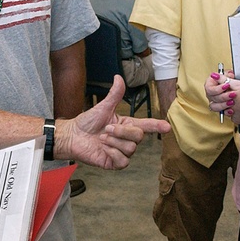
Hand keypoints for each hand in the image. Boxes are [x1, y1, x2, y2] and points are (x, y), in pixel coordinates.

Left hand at [55, 76, 169, 168]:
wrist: (72, 136)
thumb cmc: (87, 122)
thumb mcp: (103, 107)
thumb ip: (114, 94)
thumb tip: (118, 77)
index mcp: (127, 125)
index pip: (146, 125)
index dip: (157, 126)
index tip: (167, 126)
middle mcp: (127, 139)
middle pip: (138, 137)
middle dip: (121, 131)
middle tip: (106, 129)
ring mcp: (121, 151)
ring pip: (130, 148)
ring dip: (113, 142)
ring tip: (101, 138)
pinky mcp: (114, 163)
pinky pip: (123, 161)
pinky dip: (112, 153)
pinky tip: (103, 148)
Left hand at [205, 71, 239, 125]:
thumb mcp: (238, 84)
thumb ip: (224, 80)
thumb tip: (214, 76)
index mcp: (223, 96)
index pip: (212, 92)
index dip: (218, 87)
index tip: (224, 84)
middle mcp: (225, 107)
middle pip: (215, 101)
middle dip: (222, 96)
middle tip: (231, 92)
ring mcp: (231, 114)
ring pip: (224, 109)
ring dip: (228, 104)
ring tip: (236, 100)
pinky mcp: (237, 119)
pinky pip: (233, 115)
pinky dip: (236, 110)